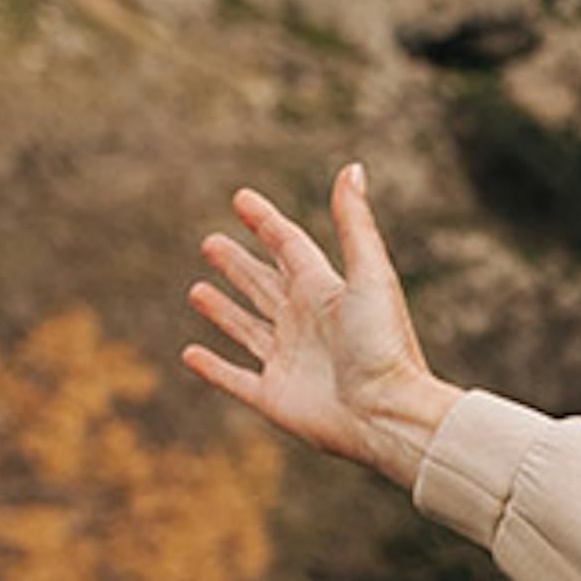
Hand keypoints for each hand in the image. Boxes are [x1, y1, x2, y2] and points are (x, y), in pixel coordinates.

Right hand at [181, 165, 463, 494]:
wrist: (390, 414)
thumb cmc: (384, 344)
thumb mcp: (369, 275)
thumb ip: (355, 223)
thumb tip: (354, 167)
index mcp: (325, 292)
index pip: (288, 247)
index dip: (265, 222)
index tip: (241, 199)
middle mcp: (305, 325)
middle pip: (264, 285)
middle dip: (238, 265)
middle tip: (210, 243)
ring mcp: (288, 362)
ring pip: (247, 328)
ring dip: (223, 310)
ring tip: (197, 291)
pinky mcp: (274, 397)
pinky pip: (235, 379)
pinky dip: (213, 368)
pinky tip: (190, 353)